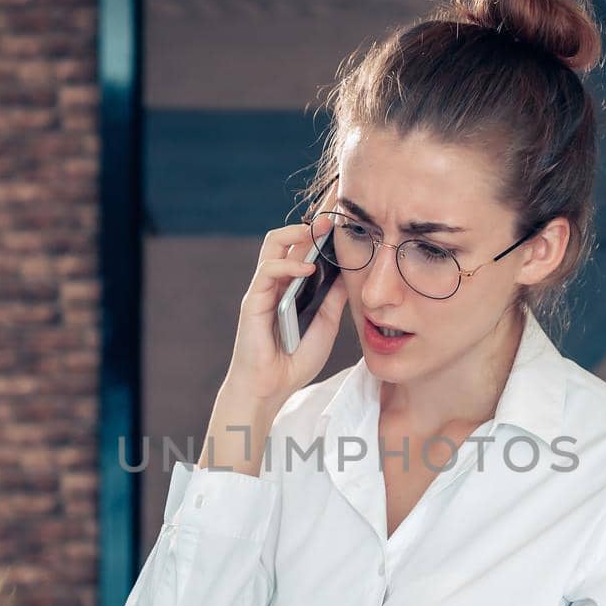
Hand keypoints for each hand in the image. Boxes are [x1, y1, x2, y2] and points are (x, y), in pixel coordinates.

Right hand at [224, 218, 349, 406]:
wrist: (271, 389)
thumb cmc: (294, 362)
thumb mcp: (326, 326)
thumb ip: (334, 299)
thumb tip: (351, 272)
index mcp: (292, 287)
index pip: (304, 249)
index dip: (320, 232)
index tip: (342, 218)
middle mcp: (276, 283)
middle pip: (288, 239)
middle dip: (310, 224)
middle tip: (334, 216)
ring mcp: (263, 290)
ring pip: (273, 245)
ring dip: (296, 233)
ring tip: (319, 230)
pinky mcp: (253, 301)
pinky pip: (268, 270)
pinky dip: (288, 264)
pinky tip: (308, 268)